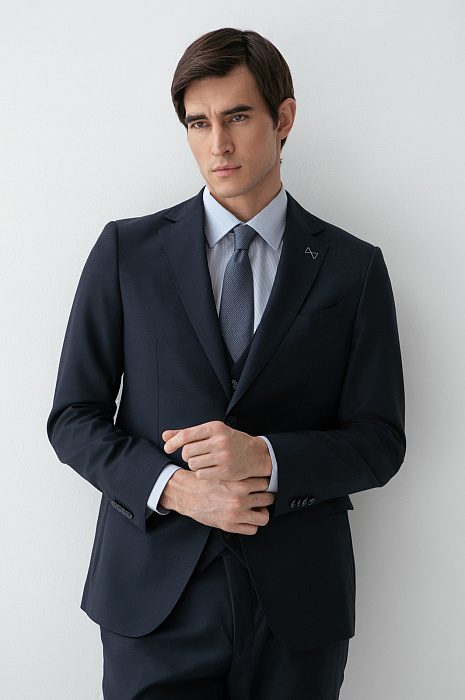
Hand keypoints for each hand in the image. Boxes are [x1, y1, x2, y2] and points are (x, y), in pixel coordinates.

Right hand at [159, 468, 274, 534]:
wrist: (187, 494)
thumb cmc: (204, 481)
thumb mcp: (223, 472)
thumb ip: (240, 475)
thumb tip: (257, 474)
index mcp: (239, 484)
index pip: (265, 483)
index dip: (265, 482)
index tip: (262, 483)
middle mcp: (239, 500)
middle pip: (268, 499)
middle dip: (266, 496)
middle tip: (261, 495)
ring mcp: (236, 515)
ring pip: (264, 517)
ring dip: (262, 511)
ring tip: (257, 507)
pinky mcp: (230, 526)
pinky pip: (253, 529)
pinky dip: (252, 524)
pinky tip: (247, 516)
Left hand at [163, 421, 271, 481]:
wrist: (255, 454)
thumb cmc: (229, 441)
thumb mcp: (211, 432)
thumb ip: (187, 433)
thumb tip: (165, 436)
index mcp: (214, 427)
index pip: (186, 435)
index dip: (173, 442)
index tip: (167, 448)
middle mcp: (219, 441)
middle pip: (187, 451)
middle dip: (185, 455)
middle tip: (192, 456)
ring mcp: (223, 456)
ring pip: (192, 463)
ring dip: (193, 464)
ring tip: (202, 462)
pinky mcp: (226, 471)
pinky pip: (201, 474)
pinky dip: (200, 473)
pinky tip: (208, 470)